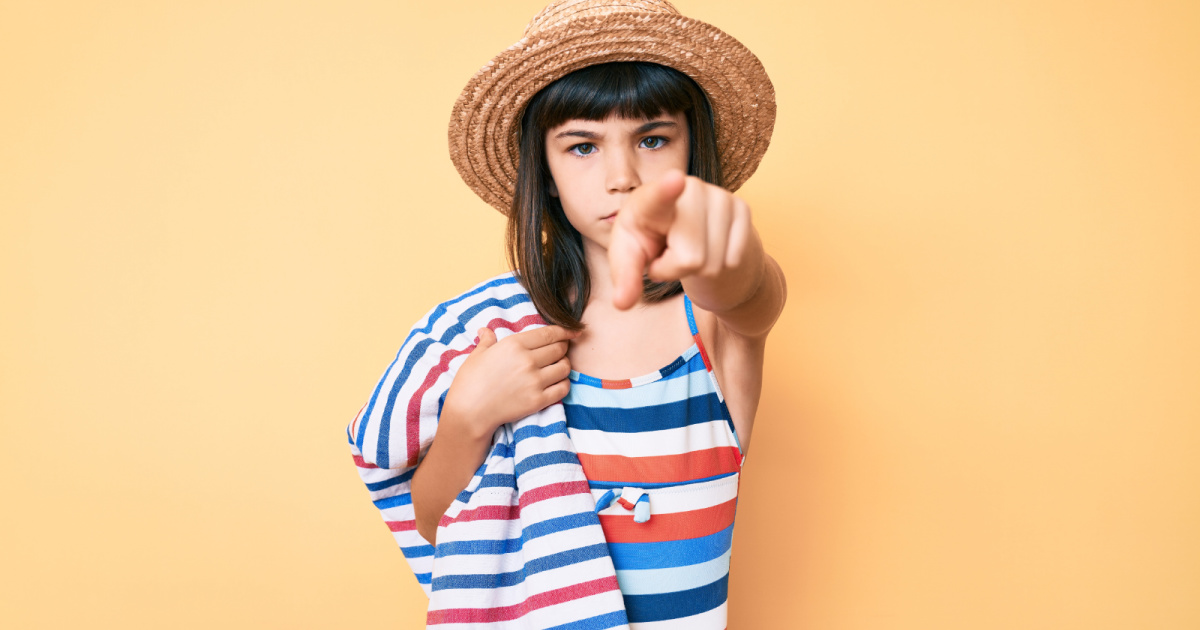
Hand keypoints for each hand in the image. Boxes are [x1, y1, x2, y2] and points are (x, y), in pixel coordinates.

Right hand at [441, 325, 577, 437]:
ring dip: (564, 365)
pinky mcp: (538, 400)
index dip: (564, 331)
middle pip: (559, 348)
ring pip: (565, 367)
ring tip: (557, 367)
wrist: (469, 413)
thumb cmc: (469, 382)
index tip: (572, 331)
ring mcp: (535, 381)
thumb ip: (487, 341)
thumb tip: (486, 331)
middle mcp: (528, 360)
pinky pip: (563, 388)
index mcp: (514, 344)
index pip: (549, 333)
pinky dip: (564, 383)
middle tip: (560, 350)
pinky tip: (557, 382)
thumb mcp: (477, 356)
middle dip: (563, 347)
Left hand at [608, 168, 753, 309]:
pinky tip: (707, 248)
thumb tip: (622, 304)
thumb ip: (625, 278)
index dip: (667, 190)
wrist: (685, 232)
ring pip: (714, 262)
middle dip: (677, 268)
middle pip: (691, 258)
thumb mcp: (630, 258)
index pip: (659, 197)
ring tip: (686, 248)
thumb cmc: (651, 242)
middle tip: (670, 252)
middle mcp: (688, 189)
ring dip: (698, 268)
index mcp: (650, 199)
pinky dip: (719, 264)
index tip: (675, 180)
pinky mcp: (742, 207)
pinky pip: (733, 259)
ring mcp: (719, 195)